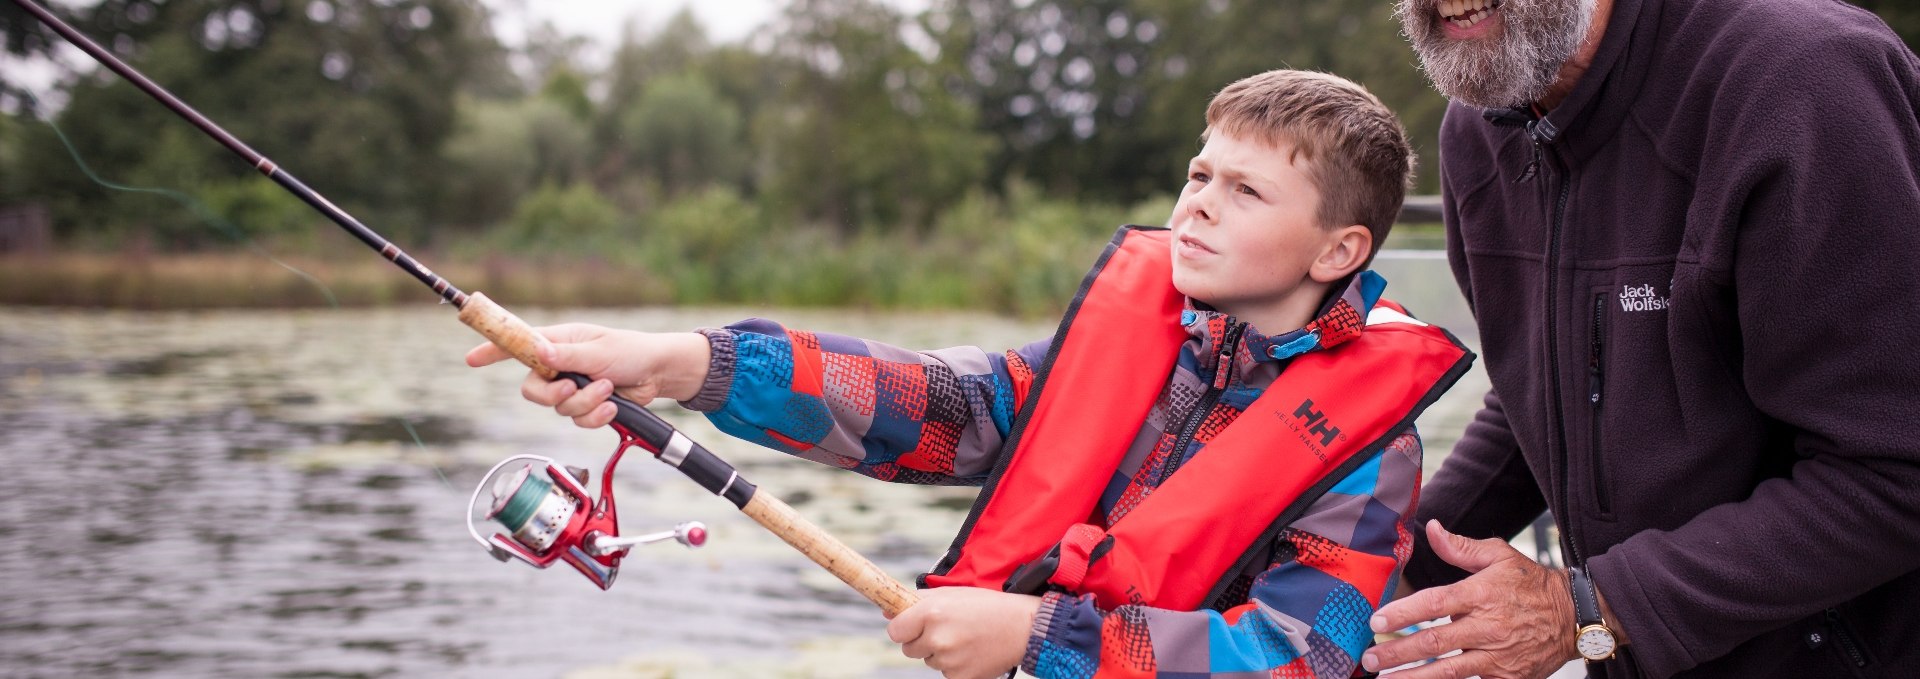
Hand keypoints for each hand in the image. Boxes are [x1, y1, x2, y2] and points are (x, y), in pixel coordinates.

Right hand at [465, 323, 709, 428]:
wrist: (658, 373)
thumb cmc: (631, 352)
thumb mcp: (600, 352)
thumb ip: (569, 357)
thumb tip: (539, 353)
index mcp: (558, 342)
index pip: (518, 344)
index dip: (492, 351)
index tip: (471, 358)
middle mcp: (560, 365)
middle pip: (532, 389)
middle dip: (552, 395)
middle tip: (572, 388)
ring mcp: (572, 387)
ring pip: (558, 408)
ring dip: (585, 402)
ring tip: (608, 388)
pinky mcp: (586, 406)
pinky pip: (578, 420)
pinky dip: (595, 416)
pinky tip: (612, 406)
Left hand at [886, 587, 1040, 678]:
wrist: (1023, 628)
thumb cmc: (986, 606)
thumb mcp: (952, 593)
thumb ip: (918, 601)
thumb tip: (887, 613)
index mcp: (931, 612)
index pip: (895, 631)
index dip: (903, 629)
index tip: (912, 627)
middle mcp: (937, 637)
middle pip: (909, 649)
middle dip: (922, 641)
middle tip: (946, 630)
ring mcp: (948, 660)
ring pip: (928, 661)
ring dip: (940, 653)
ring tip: (965, 639)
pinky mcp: (959, 677)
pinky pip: (945, 673)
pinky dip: (955, 666)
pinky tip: (972, 652)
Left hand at [1361, 520, 1577, 677]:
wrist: (1574, 615)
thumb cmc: (1532, 584)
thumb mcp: (1499, 556)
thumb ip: (1461, 547)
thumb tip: (1432, 528)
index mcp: (1481, 594)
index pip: (1434, 603)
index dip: (1403, 613)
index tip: (1377, 621)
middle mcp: (1487, 627)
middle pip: (1435, 642)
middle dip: (1398, 652)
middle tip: (1370, 658)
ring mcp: (1498, 656)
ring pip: (1449, 671)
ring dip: (1414, 678)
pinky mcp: (1507, 676)